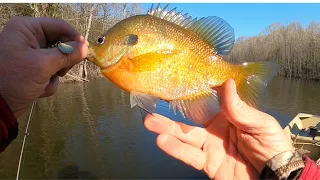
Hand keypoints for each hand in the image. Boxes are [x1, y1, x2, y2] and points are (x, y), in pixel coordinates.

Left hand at [0, 16, 87, 117]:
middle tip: (61, 71)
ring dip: (55, 74)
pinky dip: (49, 81)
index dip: (74, 37)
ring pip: (58, 59)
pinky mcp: (33, 68)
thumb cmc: (16, 79)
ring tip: (45, 82)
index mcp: (27, 29)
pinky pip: (51, 71)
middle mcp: (29, 38)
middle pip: (60, 43)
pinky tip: (38, 88)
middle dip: (62, 61)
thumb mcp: (43, 65)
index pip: (59, 26)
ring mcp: (31, 54)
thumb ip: (67, 55)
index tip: (85, 51)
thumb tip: (86, 48)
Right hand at [144, 79, 293, 178]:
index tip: (179, 80)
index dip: (194, 91)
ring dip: (167, 129)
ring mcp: (210, 146)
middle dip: (172, 113)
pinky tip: (162, 141)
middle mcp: (215, 129)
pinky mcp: (207, 163)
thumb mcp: (261, 124)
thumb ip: (241, 108)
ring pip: (185, 136)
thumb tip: (227, 83)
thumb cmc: (272, 146)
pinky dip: (176, 149)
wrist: (275, 178)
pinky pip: (189, 156)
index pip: (208, 100)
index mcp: (229, 115)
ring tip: (149, 122)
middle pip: (190, 119)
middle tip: (154, 103)